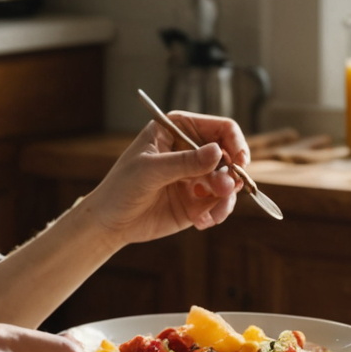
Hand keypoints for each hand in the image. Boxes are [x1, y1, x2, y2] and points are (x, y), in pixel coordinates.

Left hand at [78, 113, 248, 246]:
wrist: (110, 222)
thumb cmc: (122, 186)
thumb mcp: (151, 170)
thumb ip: (184, 162)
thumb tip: (217, 152)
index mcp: (179, 129)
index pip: (221, 129)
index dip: (236, 143)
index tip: (240, 162)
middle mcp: (192, 150)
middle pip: (231, 156)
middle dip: (232, 175)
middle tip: (223, 190)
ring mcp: (197, 176)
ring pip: (230, 183)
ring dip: (226, 199)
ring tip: (209, 215)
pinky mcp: (198, 200)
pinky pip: (221, 204)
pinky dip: (216, 213)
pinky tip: (200, 222)